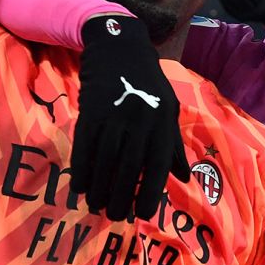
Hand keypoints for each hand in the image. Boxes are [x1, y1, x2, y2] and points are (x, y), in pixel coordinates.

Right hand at [72, 15, 189, 221]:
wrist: (120, 49)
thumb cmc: (149, 84)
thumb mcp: (169, 109)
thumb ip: (173, 145)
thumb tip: (184, 178)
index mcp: (162, 124)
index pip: (157, 166)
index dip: (150, 194)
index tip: (142, 215)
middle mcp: (140, 123)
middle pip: (128, 169)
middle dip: (121, 198)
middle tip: (115, 216)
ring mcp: (114, 117)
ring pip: (105, 163)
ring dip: (99, 189)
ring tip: (96, 206)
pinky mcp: (91, 113)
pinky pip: (84, 148)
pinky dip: (82, 170)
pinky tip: (80, 187)